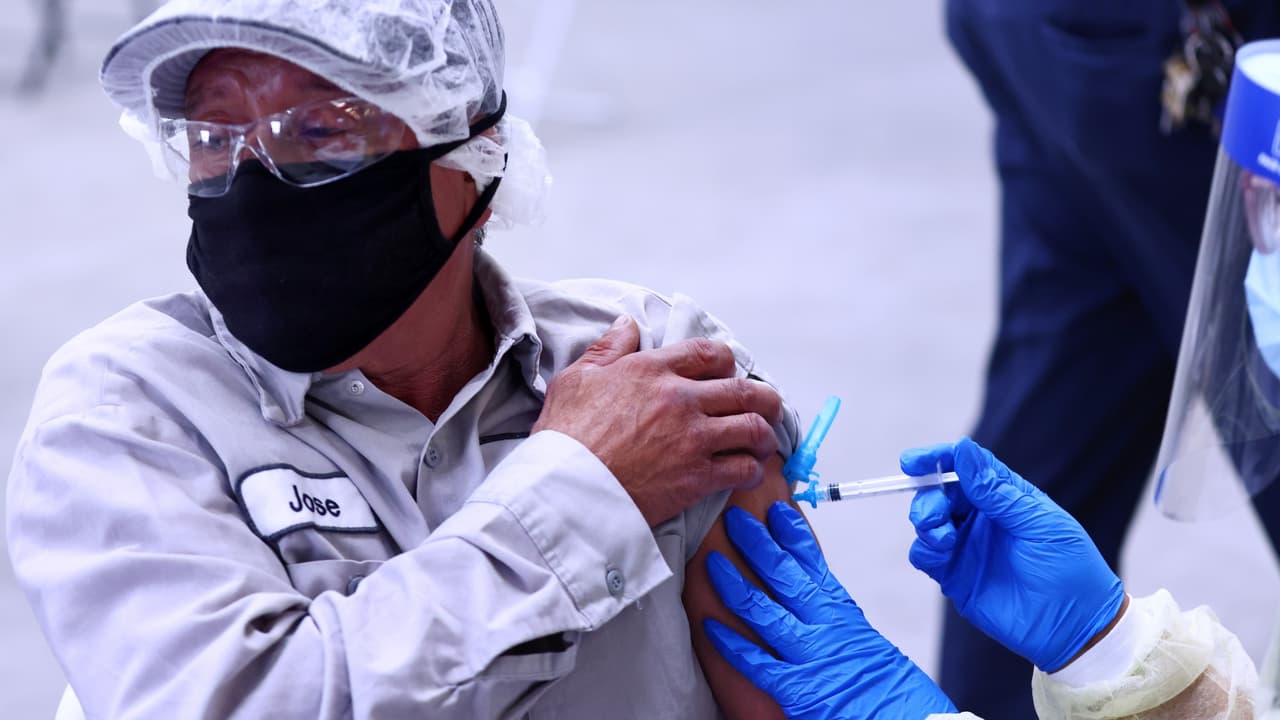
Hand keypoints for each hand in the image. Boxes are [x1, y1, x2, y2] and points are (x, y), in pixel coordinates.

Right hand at [533, 316, 781, 525]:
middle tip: (766, 408)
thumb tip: (627, 324)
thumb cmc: (564, 436)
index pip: (708, 353)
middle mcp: (680, 399)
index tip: (729, 372)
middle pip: (743, 389)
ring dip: (764, 435)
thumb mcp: (576, 379)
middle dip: (763, 399)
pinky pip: (743, 468)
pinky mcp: (697, 477)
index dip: (726, 361)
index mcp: (652, 370)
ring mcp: (693, 438)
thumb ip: (608, 348)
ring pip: (753, 428)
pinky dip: (753, 470)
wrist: (564, 487)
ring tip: (763, 442)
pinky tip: (748, 472)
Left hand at [704, 503, 955, 719]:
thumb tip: (820, 615)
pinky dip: (732, 644)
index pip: (814, 565)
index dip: (792, 535)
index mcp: (845, 616)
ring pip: (764, 610)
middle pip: (786, 576)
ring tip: (713, 562)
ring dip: (735, 584)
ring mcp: (811, 657)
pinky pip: (757, 662)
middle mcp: (827, 628)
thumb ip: (841, 631)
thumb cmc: (898, 696)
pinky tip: (710, 627)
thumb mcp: (872, 650)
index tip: (776, 512)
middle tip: (735, 520)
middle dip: (757, 544)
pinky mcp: (799, 691)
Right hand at [902, 437, 1125, 671]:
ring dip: (925, 520)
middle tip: (935, 513)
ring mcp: (966, 546)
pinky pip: (924, 554)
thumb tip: (963, 449)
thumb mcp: (1038, 523)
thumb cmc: (1070, 568)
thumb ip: (996, 490)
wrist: (1074, 628)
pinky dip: (923, 549)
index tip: (914, 461)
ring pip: (927, 520)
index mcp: (1004, 497)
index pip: (966, 467)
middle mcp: (981, 518)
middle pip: (939, 492)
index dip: (938, 459)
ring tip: (943, 537)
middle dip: (928, 495)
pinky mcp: (954, 576)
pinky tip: (940, 553)